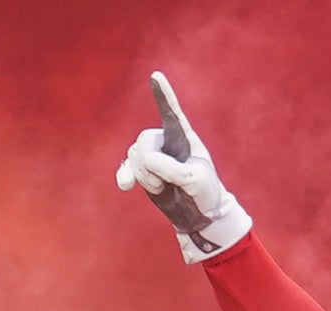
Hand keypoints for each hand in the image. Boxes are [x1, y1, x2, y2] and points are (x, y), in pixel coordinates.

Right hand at [114, 71, 252, 262]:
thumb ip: (174, 170)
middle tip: (163, 182)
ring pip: (135, 156)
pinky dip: (126, 175)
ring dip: (145, 176)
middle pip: (144, 139)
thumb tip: (147, 159)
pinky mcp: (143, 172)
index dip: (163, 95)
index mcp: (184, 137)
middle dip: (149, 163)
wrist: (199, 214)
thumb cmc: (205, 193)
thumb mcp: (196, 182)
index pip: (172, 112)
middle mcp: (166, 142)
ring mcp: (152, 156)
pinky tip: (125, 185)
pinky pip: (127, 167)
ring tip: (162, 188)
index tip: (156, 75)